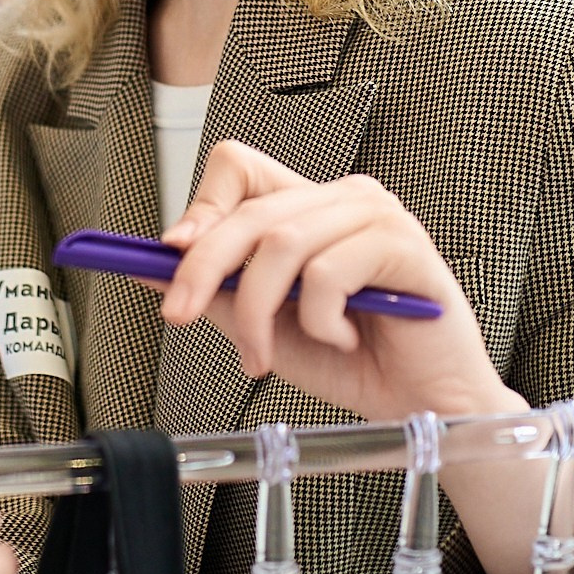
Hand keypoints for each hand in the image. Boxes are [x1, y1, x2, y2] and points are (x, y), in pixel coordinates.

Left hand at [160, 141, 514, 424]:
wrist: (421, 405)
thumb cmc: (354, 362)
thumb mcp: (266, 326)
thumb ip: (219, 293)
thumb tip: (152, 267)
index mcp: (308, 208)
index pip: (239, 168)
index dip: (200, 206)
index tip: (170, 253)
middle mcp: (343, 199)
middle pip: (250, 211)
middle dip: (202, 269)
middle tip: (179, 314)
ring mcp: (377, 215)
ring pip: (282, 243)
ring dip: (259, 312)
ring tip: (263, 356)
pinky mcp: (403, 245)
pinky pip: (329, 273)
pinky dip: (320, 320)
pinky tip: (340, 340)